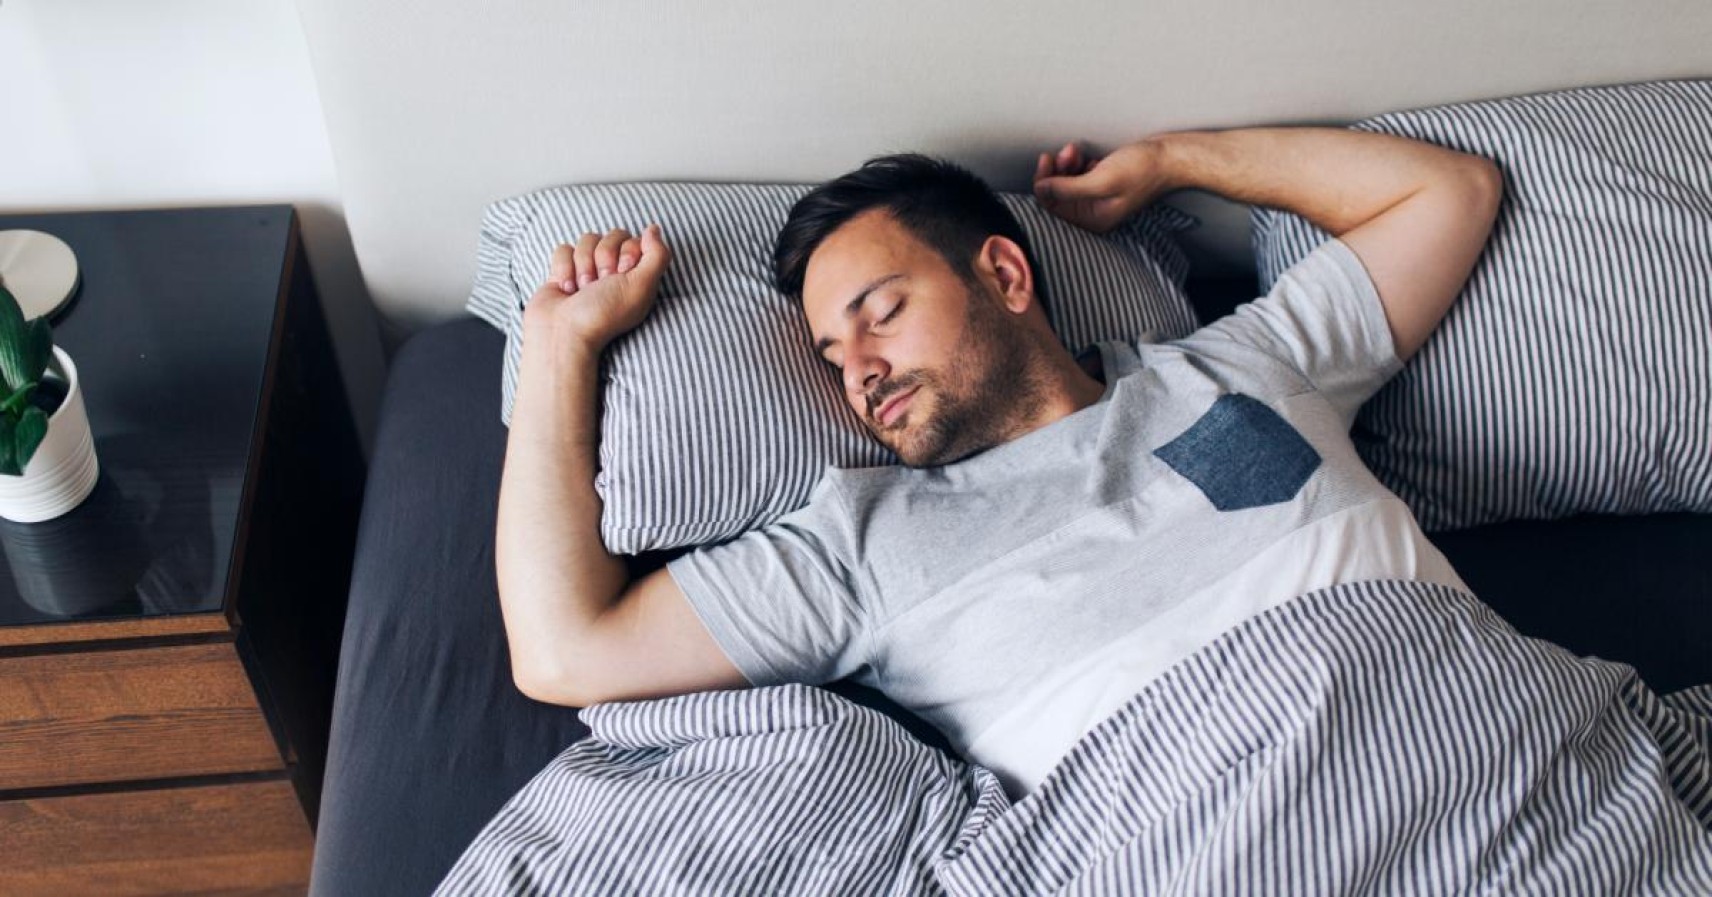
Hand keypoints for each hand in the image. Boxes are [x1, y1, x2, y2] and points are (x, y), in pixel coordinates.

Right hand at [523, 225, 670, 354]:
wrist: (563, 333)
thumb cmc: (604, 314)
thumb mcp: (642, 286)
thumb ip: (658, 254)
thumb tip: (654, 228)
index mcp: (636, 276)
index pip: (635, 239)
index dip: (627, 252)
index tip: (622, 274)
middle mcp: (614, 272)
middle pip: (611, 235)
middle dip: (604, 259)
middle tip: (600, 284)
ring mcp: (588, 270)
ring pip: (587, 239)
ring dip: (584, 265)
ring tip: (582, 290)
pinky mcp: (564, 271)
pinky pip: (564, 248)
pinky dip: (564, 268)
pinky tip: (566, 289)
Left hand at [1032, 140, 1173, 232]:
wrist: (1171, 155)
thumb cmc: (1142, 169)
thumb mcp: (1101, 180)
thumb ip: (1068, 189)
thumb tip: (1040, 190)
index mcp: (1094, 220)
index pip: (1053, 208)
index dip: (1044, 184)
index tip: (1046, 161)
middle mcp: (1094, 212)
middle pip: (1058, 194)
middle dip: (1056, 171)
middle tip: (1063, 153)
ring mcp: (1099, 196)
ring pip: (1067, 182)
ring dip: (1066, 164)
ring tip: (1075, 150)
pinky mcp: (1103, 181)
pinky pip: (1079, 174)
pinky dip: (1077, 162)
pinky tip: (1085, 154)